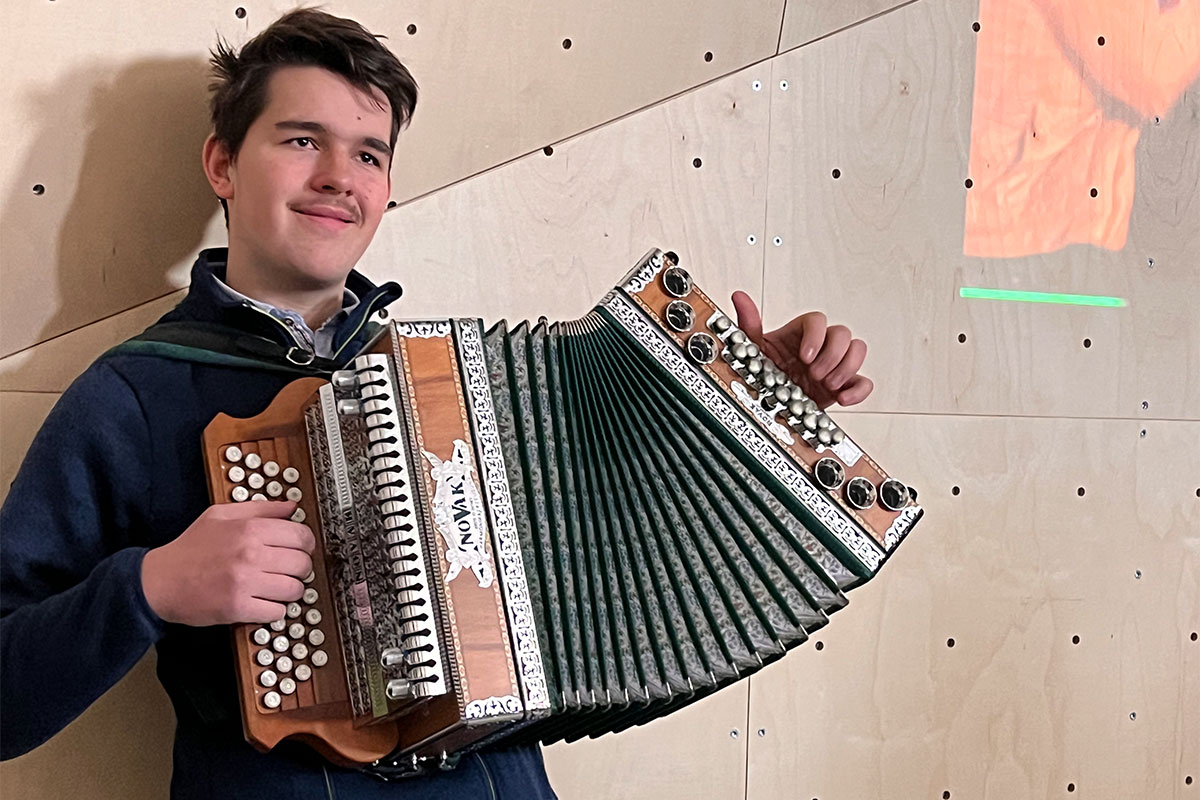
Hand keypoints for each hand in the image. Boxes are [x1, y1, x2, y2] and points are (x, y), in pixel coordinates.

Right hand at [141, 500, 314, 626]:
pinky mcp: (238, 608)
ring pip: (294, 589)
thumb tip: (292, 507)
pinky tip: (262, 601)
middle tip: (287, 570)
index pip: (302, 536)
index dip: (305, 544)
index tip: (299, 549)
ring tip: (275, 586)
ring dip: (289, 590)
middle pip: (302, 563)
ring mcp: (245, 583)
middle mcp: (250, 554)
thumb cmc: (191, 548)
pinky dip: (274, 610)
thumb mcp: (221, 515)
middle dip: (299, 568)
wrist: (160, 581)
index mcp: (249, 529)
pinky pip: (277, 612)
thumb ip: (260, 509)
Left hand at [730, 291, 872, 409]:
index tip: (805, 355)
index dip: (816, 336)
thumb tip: (739, 297)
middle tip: (815, 373)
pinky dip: (859, 390)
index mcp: (801, 333)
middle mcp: (821, 346)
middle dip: (832, 355)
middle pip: (843, 333)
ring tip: (827, 384)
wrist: (771, 405)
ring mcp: (835, 364)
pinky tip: (842, 398)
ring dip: (846, 368)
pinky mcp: (844, 385)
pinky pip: (864, 382)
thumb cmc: (764, 372)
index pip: (818, 320)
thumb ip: (749, 324)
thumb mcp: (753, 350)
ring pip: (858, 350)